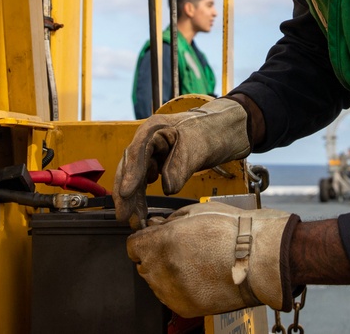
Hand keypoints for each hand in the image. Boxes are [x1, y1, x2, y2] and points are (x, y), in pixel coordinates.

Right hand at [113, 98, 249, 228]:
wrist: (226, 129)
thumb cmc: (212, 129)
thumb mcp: (198, 146)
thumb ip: (181, 165)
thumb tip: (167, 189)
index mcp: (155, 128)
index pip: (137, 152)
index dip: (130, 173)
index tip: (126, 193)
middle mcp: (148, 140)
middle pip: (131, 166)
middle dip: (126, 193)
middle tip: (123, 215)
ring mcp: (153, 152)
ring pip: (137, 177)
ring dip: (134, 199)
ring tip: (132, 220)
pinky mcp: (159, 163)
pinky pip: (146, 182)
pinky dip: (143, 197)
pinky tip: (141, 212)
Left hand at [127, 202, 299, 317]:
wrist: (260, 259)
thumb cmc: (235, 232)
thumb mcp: (197, 212)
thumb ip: (169, 221)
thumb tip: (156, 226)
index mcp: (163, 242)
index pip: (132, 245)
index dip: (144, 239)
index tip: (152, 238)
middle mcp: (163, 269)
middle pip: (143, 264)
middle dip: (155, 255)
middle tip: (179, 248)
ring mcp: (173, 291)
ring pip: (155, 282)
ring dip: (166, 272)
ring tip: (193, 262)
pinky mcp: (185, 307)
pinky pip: (170, 296)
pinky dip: (178, 288)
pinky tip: (198, 276)